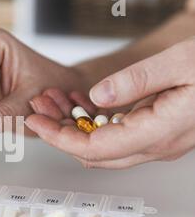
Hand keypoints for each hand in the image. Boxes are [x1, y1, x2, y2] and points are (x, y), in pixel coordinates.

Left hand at [25, 38, 194, 168]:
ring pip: (103, 147)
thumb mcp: (181, 63)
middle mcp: (156, 145)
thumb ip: (138, 80)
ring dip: (75, 129)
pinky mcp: (158, 132)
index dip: (60, 138)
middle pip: (94, 153)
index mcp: (159, 132)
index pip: (94, 148)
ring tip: (54, 104)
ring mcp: (158, 141)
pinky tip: (81, 105)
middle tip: (40, 111)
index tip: (36, 123)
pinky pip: (116, 136)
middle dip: (61, 134)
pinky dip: (93, 125)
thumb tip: (98, 95)